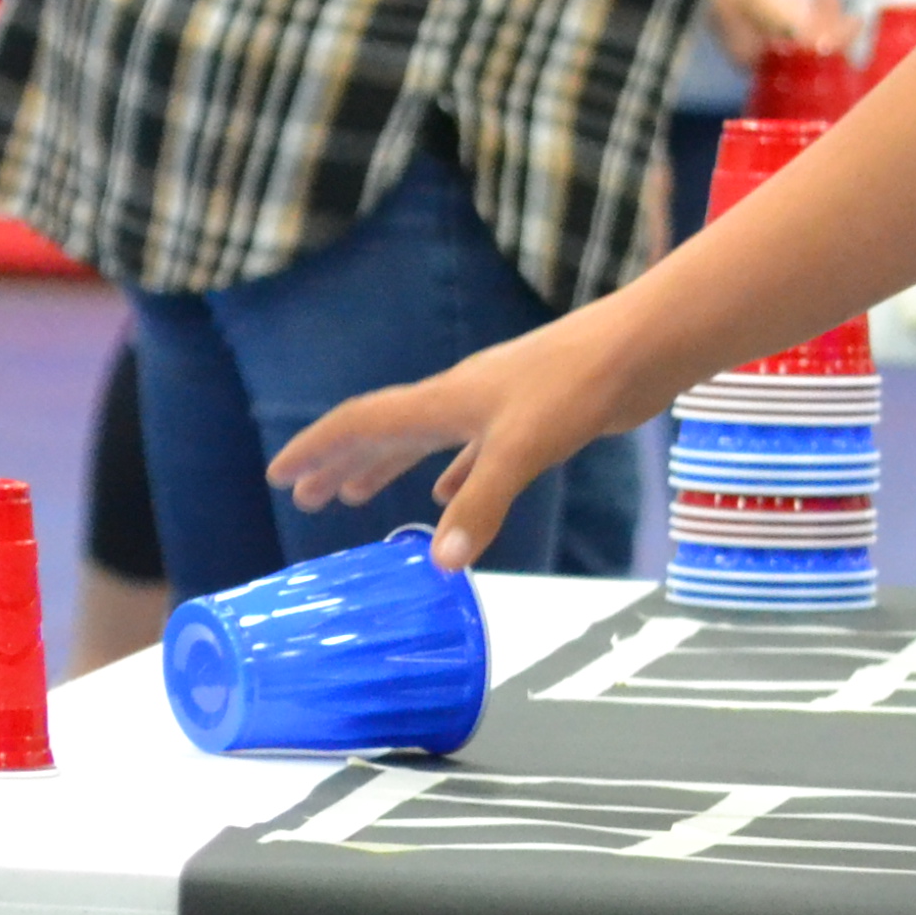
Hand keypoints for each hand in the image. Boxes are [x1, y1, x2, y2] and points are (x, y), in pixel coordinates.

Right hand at [274, 315, 642, 568]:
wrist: (636, 351)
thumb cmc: (576, 387)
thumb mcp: (522, 449)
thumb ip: (482, 504)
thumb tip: (439, 563)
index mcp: (442, 401)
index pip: (361, 422)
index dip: (317, 449)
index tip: (279, 474)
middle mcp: (457, 400)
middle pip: (382, 431)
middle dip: (339, 464)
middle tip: (304, 497)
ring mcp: (491, 407)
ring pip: (421, 441)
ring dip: (384, 467)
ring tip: (353, 497)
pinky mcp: (525, 418)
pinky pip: (469, 451)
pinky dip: (449, 474)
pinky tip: (447, 493)